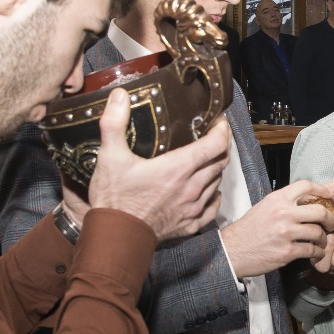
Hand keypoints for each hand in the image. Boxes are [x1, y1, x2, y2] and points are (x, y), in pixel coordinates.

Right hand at [84, 88, 230, 241]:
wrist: (116, 238)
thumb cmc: (114, 199)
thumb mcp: (110, 156)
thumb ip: (114, 123)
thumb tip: (120, 96)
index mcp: (179, 168)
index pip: (216, 144)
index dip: (222, 130)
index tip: (218, 121)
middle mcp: (192, 187)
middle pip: (220, 161)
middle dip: (221, 146)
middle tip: (214, 136)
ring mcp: (193, 207)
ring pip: (217, 182)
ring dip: (216, 168)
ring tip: (207, 159)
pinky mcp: (190, 224)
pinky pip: (212, 207)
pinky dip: (214, 195)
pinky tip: (209, 191)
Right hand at [220, 179, 333, 278]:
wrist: (233, 250)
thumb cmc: (249, 229)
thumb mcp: (264, 206)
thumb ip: (284, 202)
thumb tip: (305, 200)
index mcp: (278, 199)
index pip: (306, 186)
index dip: (322, 190)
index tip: (328, 196)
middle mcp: (283, 213)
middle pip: (320, 211)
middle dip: (330, 218)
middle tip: (331, 223)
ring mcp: (286, 233)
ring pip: (318, 232)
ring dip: (324, 238)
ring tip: (321, 240)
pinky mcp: (287, 251)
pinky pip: (311, 250)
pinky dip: (318, 252)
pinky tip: (316, 252)